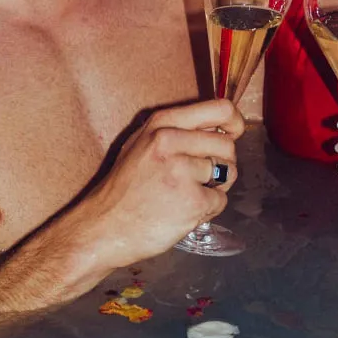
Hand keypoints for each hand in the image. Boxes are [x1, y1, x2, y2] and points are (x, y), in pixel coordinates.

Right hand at [82, 99, 245, 267]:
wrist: (103, 228)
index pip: (220, 109)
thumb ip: (177, 130)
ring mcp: (181, 171)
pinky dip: (207, 209)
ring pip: (227, 173)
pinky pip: (221, 200)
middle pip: (227, 146)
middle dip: (221, 163)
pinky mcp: (192, 201)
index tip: (233, 134)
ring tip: (185, 195)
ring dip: (214, 187)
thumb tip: (220, 126)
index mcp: (161, 124)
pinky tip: (183, 212)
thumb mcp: (141, 143)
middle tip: (198, 178)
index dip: (234, 123)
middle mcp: (170, 142)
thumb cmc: (125, 188)